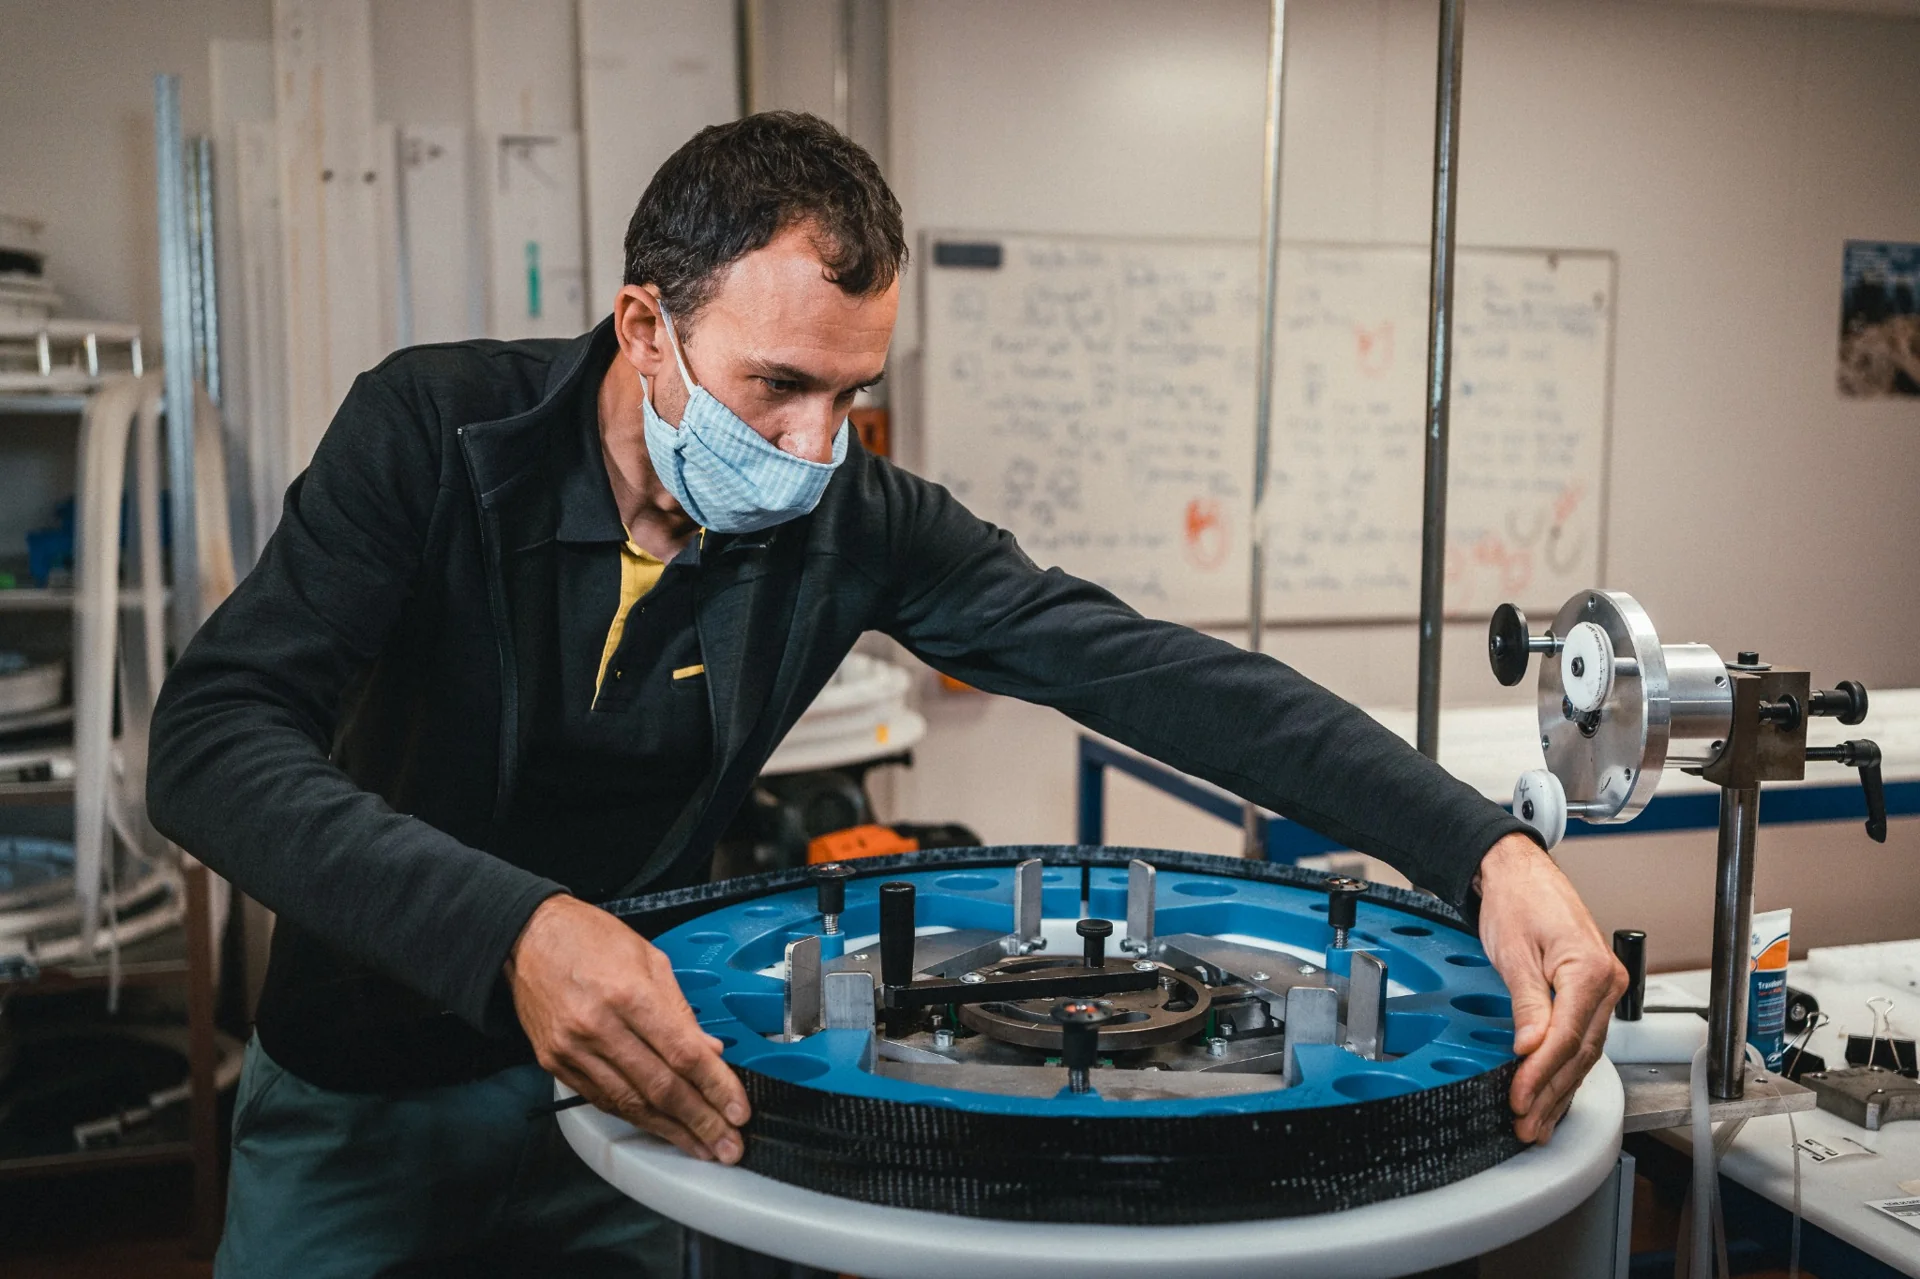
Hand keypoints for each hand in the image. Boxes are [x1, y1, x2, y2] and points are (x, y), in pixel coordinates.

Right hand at [507, 894, 749, 1162]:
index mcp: (627, 994)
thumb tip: (709, 1050)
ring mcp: (573, 1050)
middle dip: (701, 1122)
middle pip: (660, 1088)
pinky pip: (604, 1100)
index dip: (715, 1088)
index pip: (683, 1053)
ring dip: (672, 1131)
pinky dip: (636, 1118)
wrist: (527, 937)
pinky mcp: (556, 1064)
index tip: (738, 1110)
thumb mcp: (648, 958)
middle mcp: (598, 1026)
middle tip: (729, 1145)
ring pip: (632, 1104)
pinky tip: (661, 1129)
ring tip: (702, 1147)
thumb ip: (680, 1009)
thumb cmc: (588, 937)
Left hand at [1473, 834, 1625, 1143]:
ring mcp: (1603, 991)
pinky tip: (1553, 1095)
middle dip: (1551, 1093)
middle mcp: (1607, 984)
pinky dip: (1565, 1071)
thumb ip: (1528, 1003)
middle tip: (1526, 1124)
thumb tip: (1531, 1047)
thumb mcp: (1514, 951)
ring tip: (1536, 1122)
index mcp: (1591, 969)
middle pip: (1580, 1053)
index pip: (1568, 1036)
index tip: (1519, 1096)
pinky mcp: (1591, 994)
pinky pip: (1582, 1041)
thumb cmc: (1518, 899)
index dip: (1541, 1073)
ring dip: (1559, 1091)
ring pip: (1584, 1054)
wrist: (1519, 872)